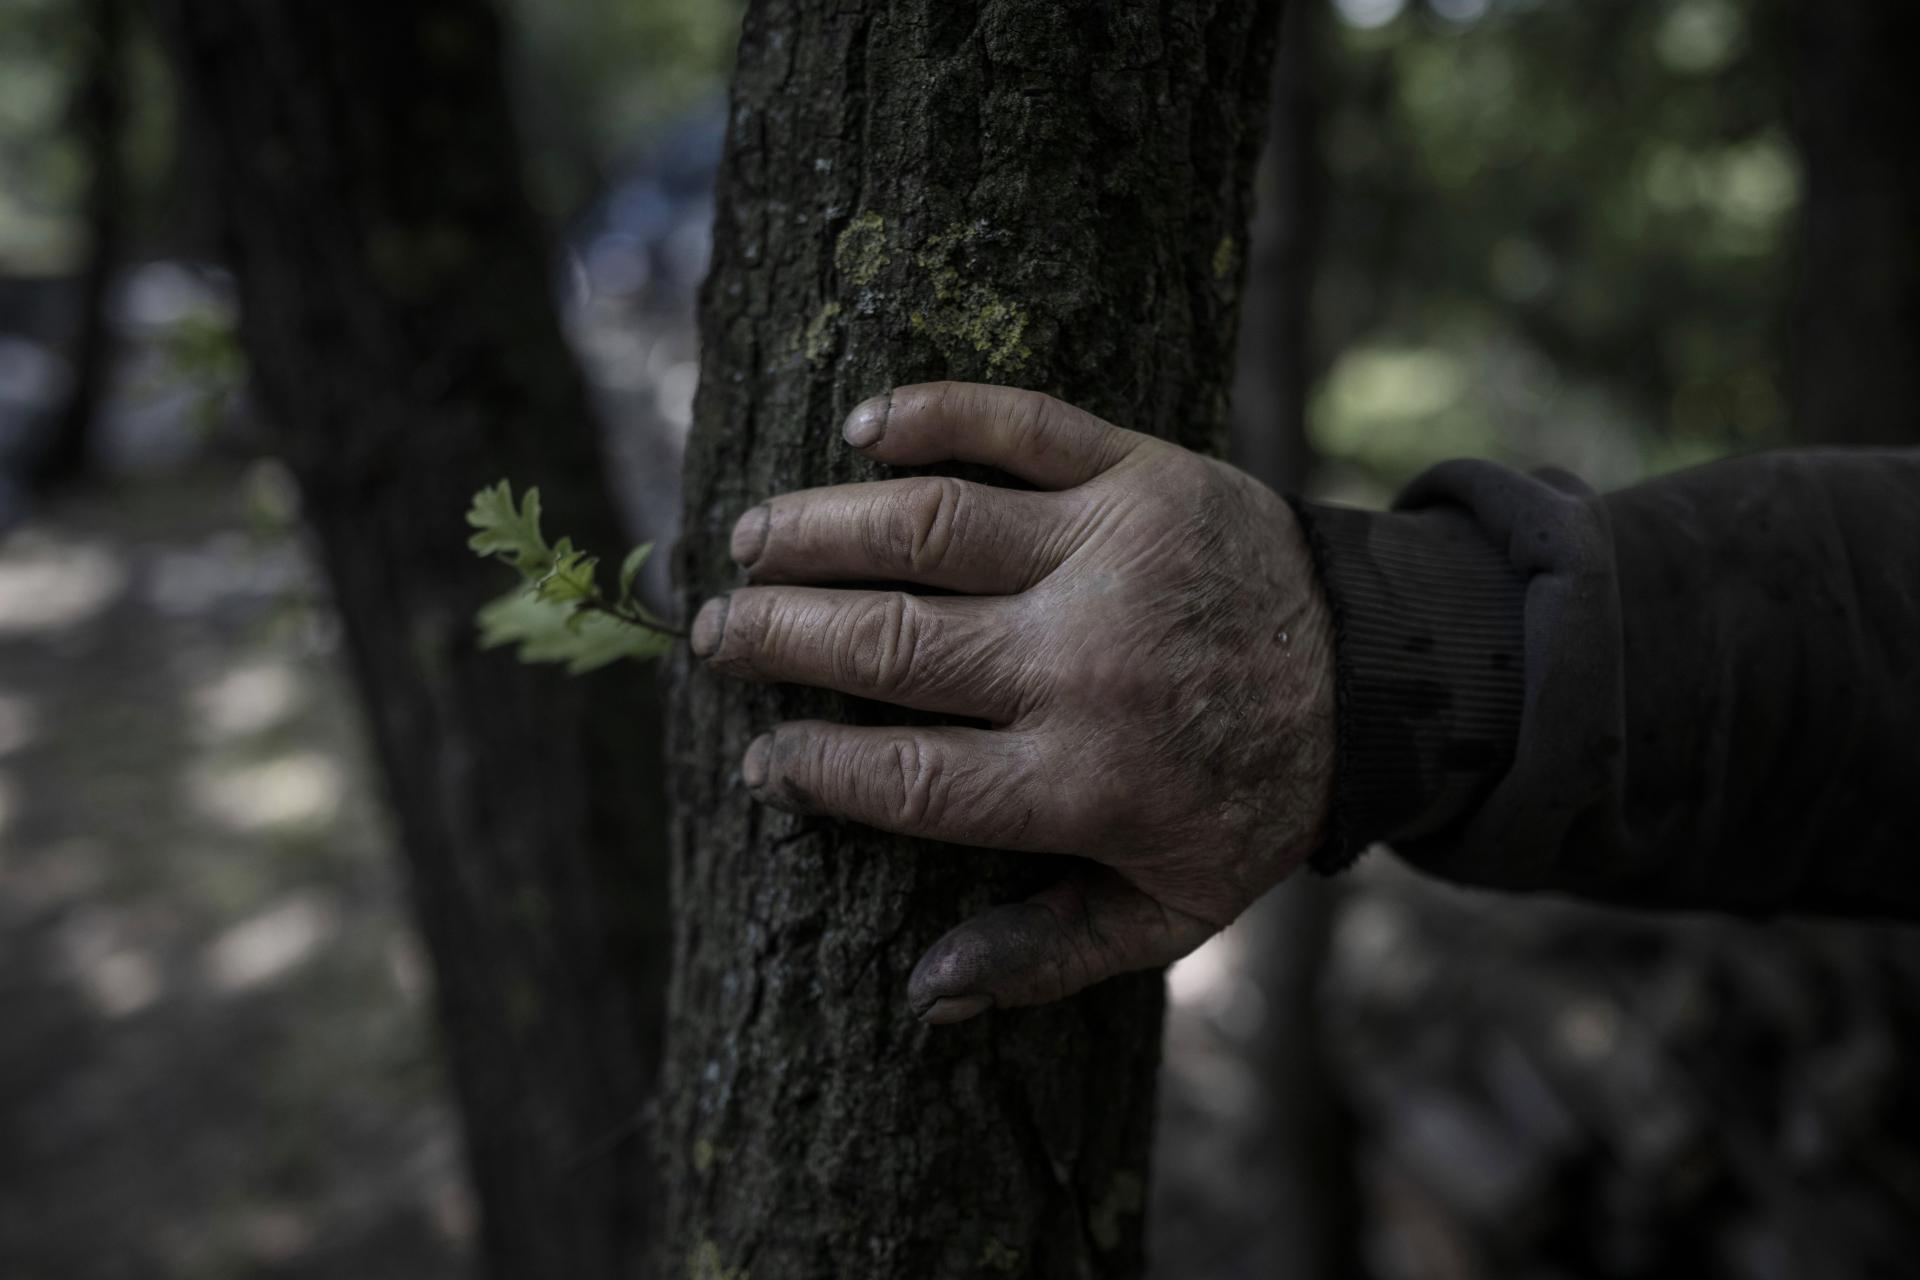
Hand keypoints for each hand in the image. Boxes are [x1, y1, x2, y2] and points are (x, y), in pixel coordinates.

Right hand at [691, 382, 1336, 1023]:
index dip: (814, 766)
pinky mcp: (1140, 474)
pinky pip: (1022, 427)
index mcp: (1084, 780)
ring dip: (819, 528)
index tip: (758, 759)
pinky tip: (861, 427)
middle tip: (712, 633)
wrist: (1377, 676)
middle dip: (779, 637)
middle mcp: (1084, 663)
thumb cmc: (1249, 797)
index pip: (906, 776)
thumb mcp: (1172, 910)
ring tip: (748, 538)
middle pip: (890, 643)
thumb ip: (1047, 954)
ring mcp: (1110, 554)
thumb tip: (921, 996)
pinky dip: (936, 414)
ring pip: (928, 527)